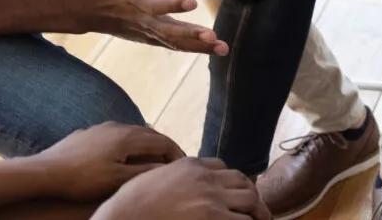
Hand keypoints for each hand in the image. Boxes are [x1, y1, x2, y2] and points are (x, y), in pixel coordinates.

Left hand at [33, 122, 184, 202]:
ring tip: (153, 159)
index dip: (177, 153)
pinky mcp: (89, 134)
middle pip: (150, 134)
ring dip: (147, 144)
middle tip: (174, 161)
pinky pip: (117, 135)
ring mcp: (102, 128)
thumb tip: (167, 168)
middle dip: (165, 147)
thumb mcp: (117, 180)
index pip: (163, 141)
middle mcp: (117, 127)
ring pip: (133, 133)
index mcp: (128, 137)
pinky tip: (124, 155)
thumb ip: (144, 172)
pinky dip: (130, 144)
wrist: (45, 171)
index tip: (184, 165)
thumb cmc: (82, 179)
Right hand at [82, 0, 227, 54]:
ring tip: (222, 48)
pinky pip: (173, 45)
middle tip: (212, 37)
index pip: (157, 4)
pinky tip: (212, 50)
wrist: (86, 8)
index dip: (173, 4)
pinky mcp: (150, 38)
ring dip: (198, 47)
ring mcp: (148, 32)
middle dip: (191, 35)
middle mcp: (144, 20)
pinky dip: (192, 49)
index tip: (192, 2)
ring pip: (175, 42)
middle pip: (170, 32)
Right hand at [93, 158, 270, 219]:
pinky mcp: (213, 218)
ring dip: (257, 213)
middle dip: (253, 197)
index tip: (237, 193)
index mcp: (190, 165)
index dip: (234, 182)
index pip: (224, 168)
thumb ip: (174, 176)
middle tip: (259, 211)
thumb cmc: (131, 205)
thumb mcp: (154, 178)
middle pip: (242, 182)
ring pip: (250, 202)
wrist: (122, 218)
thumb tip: (183, 182)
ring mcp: (211, 198)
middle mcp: (205, 178)